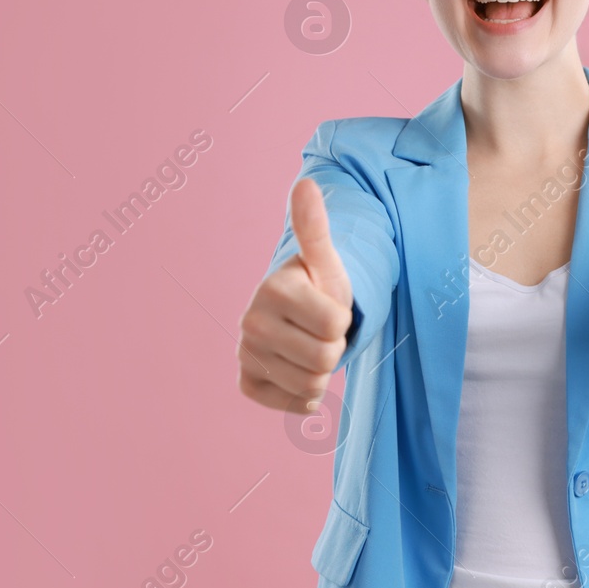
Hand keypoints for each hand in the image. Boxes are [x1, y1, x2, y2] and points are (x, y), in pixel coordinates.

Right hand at [238, 177, 354, 412]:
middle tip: (320, 330)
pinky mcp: (247, 382)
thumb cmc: (317, 286)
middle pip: (326, 358)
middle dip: (334, 347)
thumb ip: (315, 227)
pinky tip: (298, 369)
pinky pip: (294, 404)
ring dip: (322, 371)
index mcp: (273, 289)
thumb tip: (305, 184)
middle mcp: (251, 322)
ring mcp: (245, 354)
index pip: (335, 326)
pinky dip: (306, 394)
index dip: (343, 320)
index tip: (328, 307)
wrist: (295, 315)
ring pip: (313, 385)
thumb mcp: (324, 260)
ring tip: (310, 346)